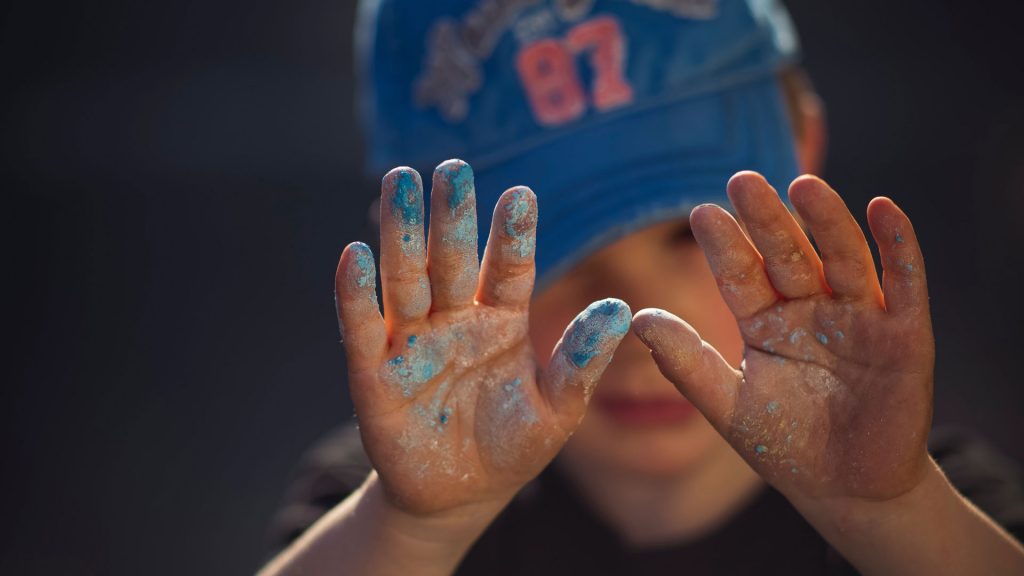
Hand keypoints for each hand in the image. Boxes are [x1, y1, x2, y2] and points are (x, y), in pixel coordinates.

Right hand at [335, 160, 630, 516]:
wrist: (459, 497)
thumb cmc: (513, 448)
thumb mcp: (557, 409)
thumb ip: (581, 361)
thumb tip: (621, 309)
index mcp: (501, 321)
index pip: (508, 268)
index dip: (512, 234)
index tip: (522, 194)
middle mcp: (454, 320)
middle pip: (451, 260)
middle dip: (451, 216)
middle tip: (451, 169)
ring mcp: (412, 343)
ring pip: (405, 279)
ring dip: (401, 233)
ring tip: (401, 182)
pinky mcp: (373, 374)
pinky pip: (362, 329)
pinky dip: (357, 294)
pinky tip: (355, 255)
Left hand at [633, 172, 933, 503]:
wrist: (846, 490)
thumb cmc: (785, 445)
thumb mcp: (729, 406)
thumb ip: (687, 363)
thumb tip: (637, 316)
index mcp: (767, 322)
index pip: (742, 276)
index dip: (725, 247)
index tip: (701, 214)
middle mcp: (811, 310)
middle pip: (789, 255)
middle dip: (767, 220)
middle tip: (742, 180)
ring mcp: (858, 319)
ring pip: (842, 258)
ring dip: (826, 221)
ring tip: (803, 185)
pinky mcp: (905, 335)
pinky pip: (903, 284)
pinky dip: (898, 247)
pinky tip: (882, 209)